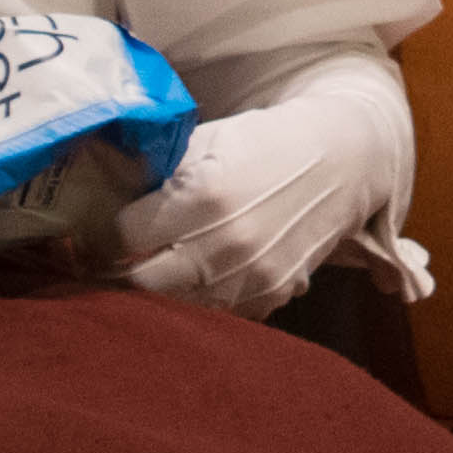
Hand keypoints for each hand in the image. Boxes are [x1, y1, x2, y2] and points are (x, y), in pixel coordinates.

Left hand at [103, 103, 430, 318]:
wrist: (343, 162)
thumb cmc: (268, 143)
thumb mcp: (209, 138)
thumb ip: (159, 171)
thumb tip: (109, 194)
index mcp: (204, 196)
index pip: (125, 235)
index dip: (117, 228)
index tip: (118, 224)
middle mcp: (225, 244)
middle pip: (143, 282)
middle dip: (128, 267)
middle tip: (126, 256)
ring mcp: (251, 277)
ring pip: (177, 306)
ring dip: (164, 289)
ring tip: (161, 266)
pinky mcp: (271, 296)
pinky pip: (217, 313)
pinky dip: (203, 299)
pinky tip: (203, 275)